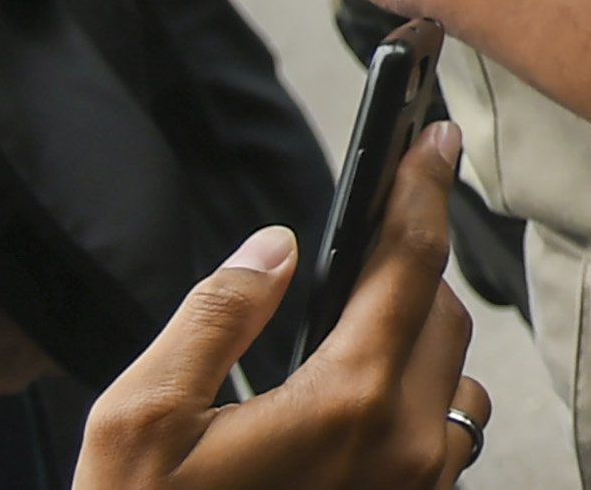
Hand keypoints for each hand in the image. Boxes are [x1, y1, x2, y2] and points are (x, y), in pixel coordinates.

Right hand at [82, 124, 485, 489]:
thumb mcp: (138, 424)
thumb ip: (215, 317)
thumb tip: (274, 247)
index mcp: (347, 404)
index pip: (408, 263)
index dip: (421, 189)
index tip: (436, 135)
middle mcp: (405, 445)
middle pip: (439, 312)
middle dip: (409, 262)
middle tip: (377, 220)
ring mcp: (418, 489)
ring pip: (451, 375)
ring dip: (418, 335)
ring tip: (360, 312)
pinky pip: (443, 436)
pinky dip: (416, 398)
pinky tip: (362, 394)